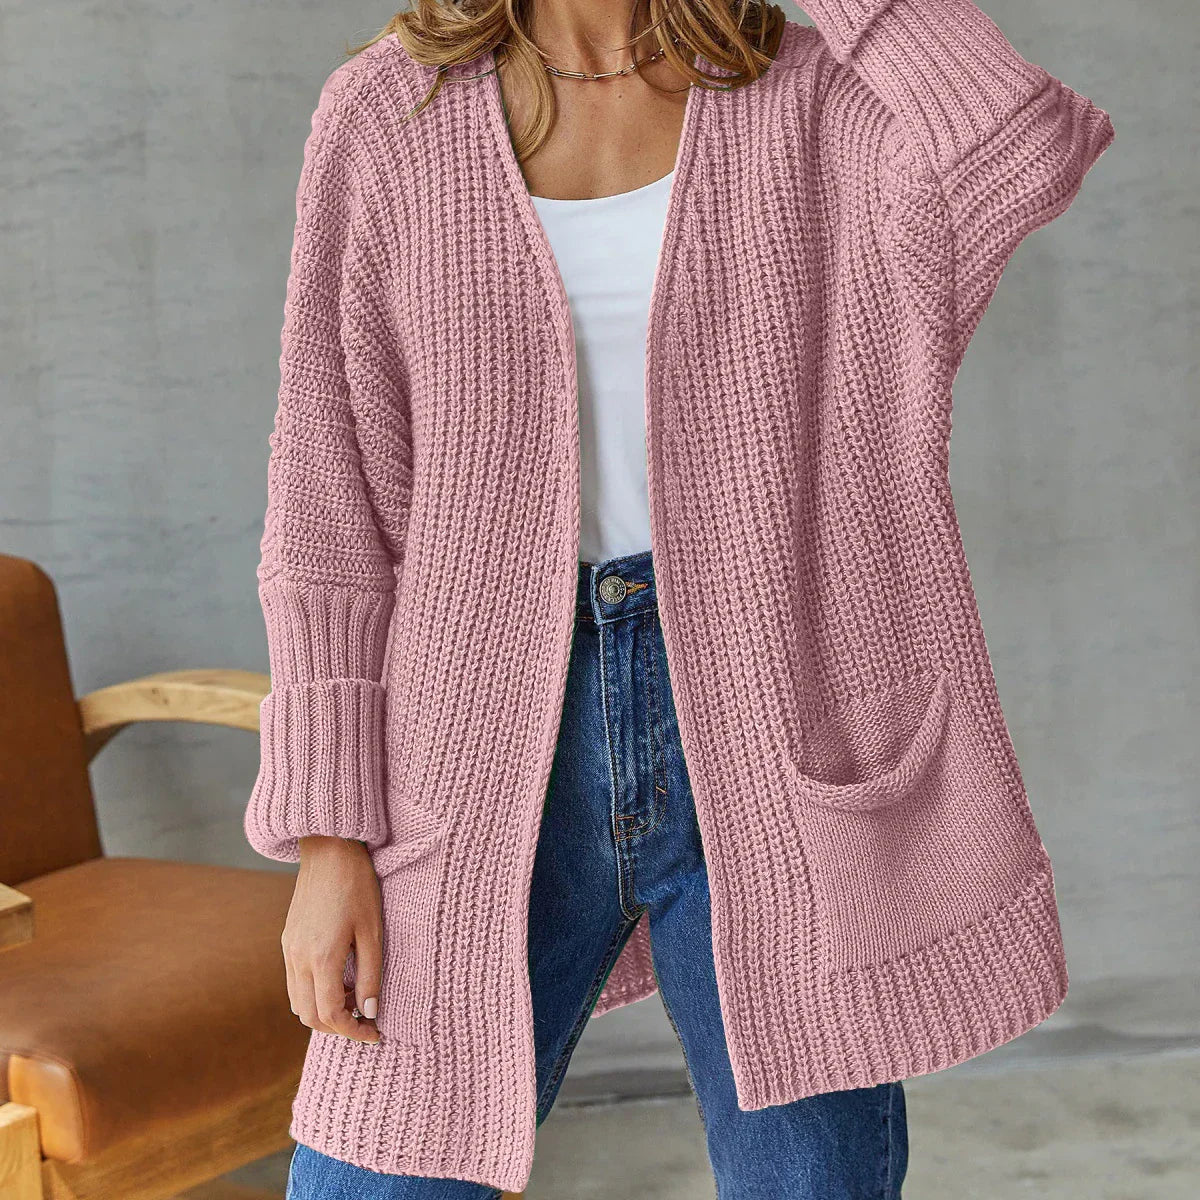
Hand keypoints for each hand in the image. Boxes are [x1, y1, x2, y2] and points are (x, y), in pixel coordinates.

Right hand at [282, 836, 382, 1043]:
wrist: (329, 849)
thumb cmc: (357, 886)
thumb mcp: (373, 930)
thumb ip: (370, 975)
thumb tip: (369, 1012)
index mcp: (321, 958)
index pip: (330, 1015)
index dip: (353, 1032)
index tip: (375, 1032)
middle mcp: (297, 958)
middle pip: (309, 1016)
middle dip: (337, 1026)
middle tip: (366, 1019)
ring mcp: (288, 949)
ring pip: (297, 1002)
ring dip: (323, 1011)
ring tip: (354, 997)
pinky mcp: (287, 940)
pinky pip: (294, 982)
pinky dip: (313, 993)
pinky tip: (338, 978)